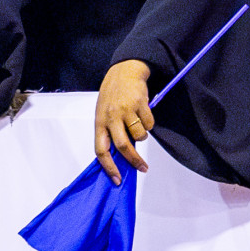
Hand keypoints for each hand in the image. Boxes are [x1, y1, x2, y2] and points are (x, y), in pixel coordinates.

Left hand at [94, 59, 152, 183]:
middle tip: (142, 167)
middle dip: (134, 160)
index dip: (109, 167)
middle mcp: (111, 117)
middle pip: (123, 146)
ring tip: (139, 124)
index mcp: (99, 122)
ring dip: (143, 135)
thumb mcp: (105, 113)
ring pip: (140, 135)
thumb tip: (119, 157)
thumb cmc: (112, 95)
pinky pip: (150, 123)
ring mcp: (126, 110)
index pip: (100, 150)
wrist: (124, 71)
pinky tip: (144, 112)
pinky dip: (150, 123)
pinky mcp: (140, 103)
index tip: (117, 179)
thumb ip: (110, 132)